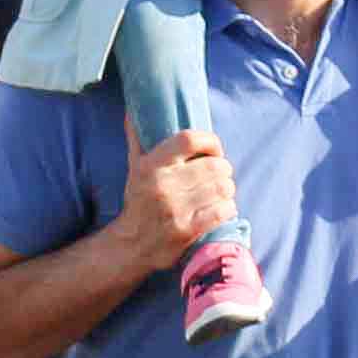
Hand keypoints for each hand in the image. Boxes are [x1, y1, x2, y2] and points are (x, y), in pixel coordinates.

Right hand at [115, 128, 239, 266]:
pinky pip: (222, 211)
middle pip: (214, 165)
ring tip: (222, 190)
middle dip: (223, 169)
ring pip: (222, 188)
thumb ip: (137, 139)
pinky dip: (228, 207)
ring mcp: (176, 210)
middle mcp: (163, 186)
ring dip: (228, 188)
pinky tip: (222, 207)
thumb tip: (132, 112)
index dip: (210, 141)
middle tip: (221, 173)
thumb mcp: (133, 169)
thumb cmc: (137, 201)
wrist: (130, 245)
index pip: (189, 140)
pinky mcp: (187, 231)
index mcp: (151, 166)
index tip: (214, 149)